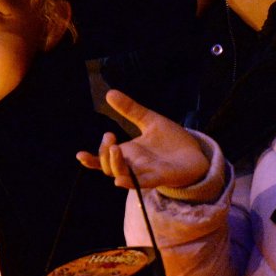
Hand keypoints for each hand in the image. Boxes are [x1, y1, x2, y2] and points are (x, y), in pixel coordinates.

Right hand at [76, 88, 211, 190]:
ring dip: (116, 166)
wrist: (196, 153)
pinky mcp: (159, 178)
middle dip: (104, 154)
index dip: (91, 160)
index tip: (80, 155)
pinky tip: (120, 181)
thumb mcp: (150, 120)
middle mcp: (133, 165)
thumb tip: (109, 93)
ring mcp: (145, 173)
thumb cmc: (171, 141)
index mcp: (128, 153)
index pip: (104, 160)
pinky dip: (130, 182)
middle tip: (111, 136)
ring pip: (122, 176)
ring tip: (115, 149)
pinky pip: (142, 183)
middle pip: (109, 167)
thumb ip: (131, 109)